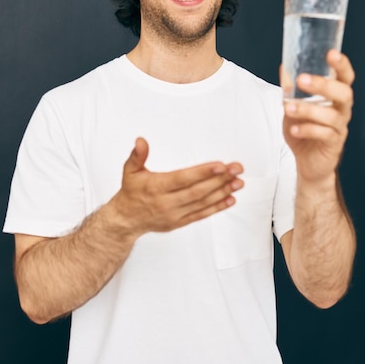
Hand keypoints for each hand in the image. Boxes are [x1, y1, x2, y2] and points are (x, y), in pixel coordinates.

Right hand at [109, 137, 243, 235]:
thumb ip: (137, 156)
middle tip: (237, 170)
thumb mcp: (130, 171)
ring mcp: (175, 214)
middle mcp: (167, 202)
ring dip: (222, 192)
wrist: (126, 220)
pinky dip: (217, 207)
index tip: (221, 166)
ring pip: (202, 203)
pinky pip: (201, 215)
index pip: (183, 179)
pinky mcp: (180, 222)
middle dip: (220, 180)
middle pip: (197, 191)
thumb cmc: (131, 192)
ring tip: (238, 182)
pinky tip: (230, 199)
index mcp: (156, 187)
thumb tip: (141, 141)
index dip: (203, 173)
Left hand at [281, 50, 354, 183]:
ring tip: (288, 108)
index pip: (345, 77)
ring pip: (332, 116)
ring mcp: (339, 128)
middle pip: (344, 93)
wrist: (307, 162)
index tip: (331, 53)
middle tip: (302, 80)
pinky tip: (294, 129)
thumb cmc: (303, 130)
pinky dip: (308, 130)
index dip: (341, 65)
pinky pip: (325, 135)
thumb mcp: (292, 106)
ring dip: (308, 109)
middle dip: (324, 85)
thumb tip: (283, 67)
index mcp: (335, 97)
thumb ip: (290, 89)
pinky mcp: (333, 144)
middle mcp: (341, 110)